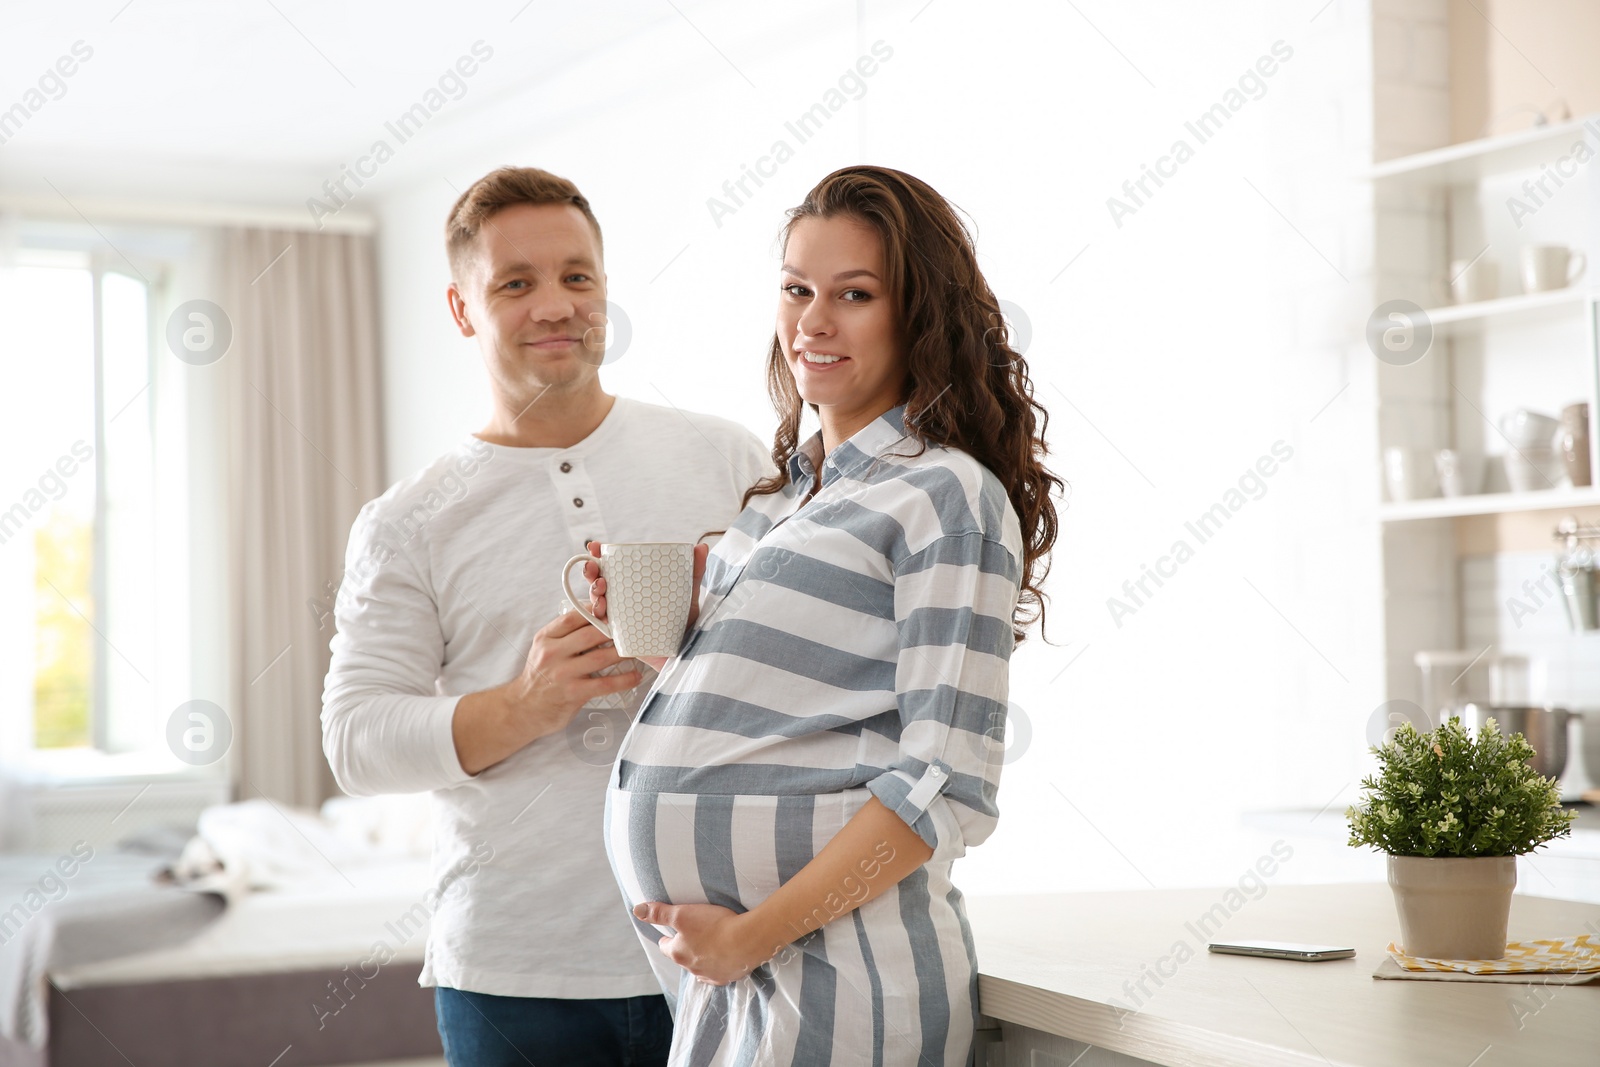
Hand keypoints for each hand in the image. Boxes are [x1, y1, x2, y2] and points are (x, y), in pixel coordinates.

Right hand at [507, 610, 639, 731]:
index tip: (612, 610)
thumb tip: (597, 615)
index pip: (573, 617)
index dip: (596, 611)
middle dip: (614, 630)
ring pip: (601, 657)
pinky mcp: (574, 693)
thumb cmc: (541, 675)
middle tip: (632, 629)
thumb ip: (566, 634)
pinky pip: (605, 684)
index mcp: (545, 638)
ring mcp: (563, 674)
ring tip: (638, 650)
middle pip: (590, 634)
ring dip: (623, 653)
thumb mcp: (545, 648)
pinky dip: (624, 680)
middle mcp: (552, 653)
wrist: (525, 709)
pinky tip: (636, 676)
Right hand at [582, 540, 709, 670]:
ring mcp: (620, 617)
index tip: (595, 546)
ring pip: (597, 601)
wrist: (689, 652)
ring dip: (593, 591)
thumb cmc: (687, 622)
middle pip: (599, 581)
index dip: (600, 556)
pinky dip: (598, 614)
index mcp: (635, 586)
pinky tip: (602, 608)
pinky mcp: (621, 635)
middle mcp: (623, 599)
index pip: (613, 567)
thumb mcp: (690, 595)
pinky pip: (604, 624)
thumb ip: (695, 572)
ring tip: (601, 586)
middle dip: (591, 571)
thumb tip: (702, 547)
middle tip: (593, 566)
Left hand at [633, 901, 771, 985]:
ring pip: (698, 968)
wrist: (747, 941)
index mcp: (678, 953)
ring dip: (700, 958)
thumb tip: (636, 910)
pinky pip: (716, 974)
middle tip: (690, 937)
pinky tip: (721, 959)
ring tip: (706, 947)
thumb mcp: (682, 913)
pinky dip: (716, 967)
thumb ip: (659, 913)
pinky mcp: (726, 977)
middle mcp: (691, 968)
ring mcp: (709, 974)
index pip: (666, 947)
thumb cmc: (713, 925)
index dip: (667, 938)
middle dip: (684, 949)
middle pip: (682, 958)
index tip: (669, 934)